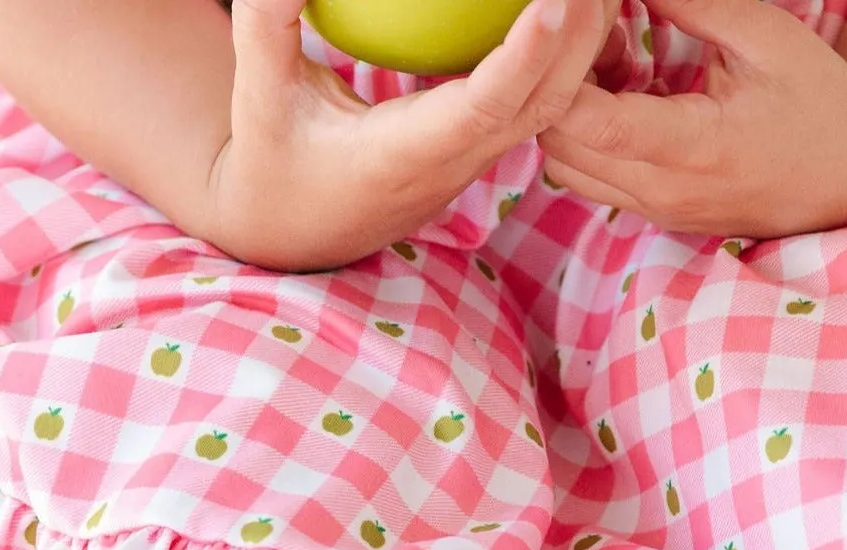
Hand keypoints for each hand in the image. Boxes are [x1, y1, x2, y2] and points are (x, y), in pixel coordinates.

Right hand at [208, 0, 622, 270]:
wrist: (289, 231)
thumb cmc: (271, 162)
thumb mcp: (258, 97)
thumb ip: (266, 28)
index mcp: (402, 160)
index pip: (479, 109)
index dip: (524, 56)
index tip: (557, 0)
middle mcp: (452, 165)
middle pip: (544, 102)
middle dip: (584, 31)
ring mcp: (474, 161)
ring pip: (555, 104)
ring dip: (589, 38)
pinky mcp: (481, 148)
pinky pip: (540, 98)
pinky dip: (566, 49)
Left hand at [540, 0, 846, 239]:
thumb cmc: (814, 95)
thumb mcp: (763, 36)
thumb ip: (694, 5)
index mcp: (692, 147)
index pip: (593, 124)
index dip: (563, 76)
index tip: (568, 28)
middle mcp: (661, 191)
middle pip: (560, 147)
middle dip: (557, 90)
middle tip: (596, 38)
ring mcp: (652, 209)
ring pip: (564, 169)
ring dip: (567, 117)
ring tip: (612, 67)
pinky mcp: (650, 214)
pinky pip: (589, 179)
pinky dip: (585, 138)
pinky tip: (622, 96)